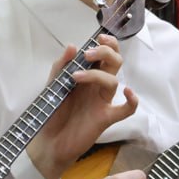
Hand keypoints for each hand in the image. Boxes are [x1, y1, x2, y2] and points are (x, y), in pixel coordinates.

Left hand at [27, 35, 138, 178]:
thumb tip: (73, 46)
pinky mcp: (105, 118)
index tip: (98, 37)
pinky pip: (126, 110)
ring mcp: (102, 102)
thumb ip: (60, 66)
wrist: (47, 141)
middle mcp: (97, 86)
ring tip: (75, 77)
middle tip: (88, 54)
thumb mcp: (51, 85)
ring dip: (97, 75)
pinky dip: (132, 101)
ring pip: (114, 81)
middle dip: (106, 52)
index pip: (104, 54)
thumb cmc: (51, 113)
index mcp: (87, 75)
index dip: (107, 43)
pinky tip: (128, 92)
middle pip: (114, 62)